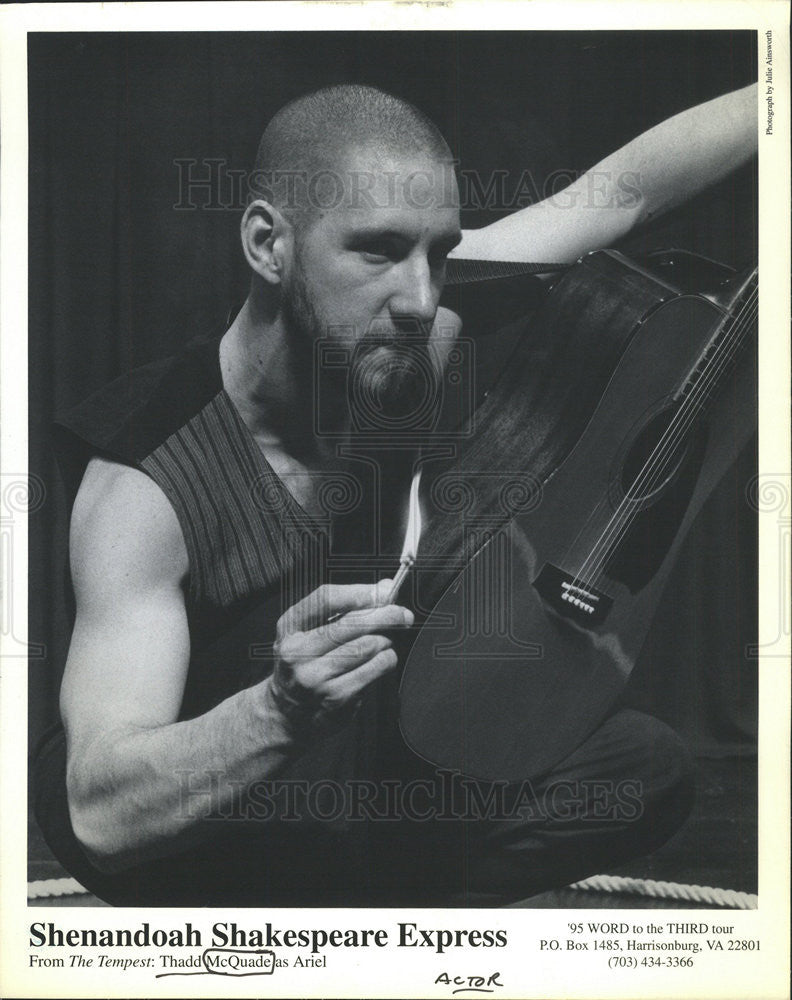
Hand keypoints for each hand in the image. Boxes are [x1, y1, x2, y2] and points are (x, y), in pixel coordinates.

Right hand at [267, 580, 412, 733]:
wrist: (287, 713)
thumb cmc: (305, 663)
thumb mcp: (310, 630)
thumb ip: (344, 608)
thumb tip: (385, 588)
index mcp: (289, 628)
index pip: (326, 599)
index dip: (360, 592)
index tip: (385, 591)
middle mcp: (298, 652)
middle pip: (352, 624)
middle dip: (385, 615)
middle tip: (403, 614)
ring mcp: (316, 678)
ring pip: (368, 646)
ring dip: (385, 640)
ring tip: (383, 641)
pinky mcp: (337, 698)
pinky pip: (376, 668)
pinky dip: (386, 660)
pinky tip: (380, 660)